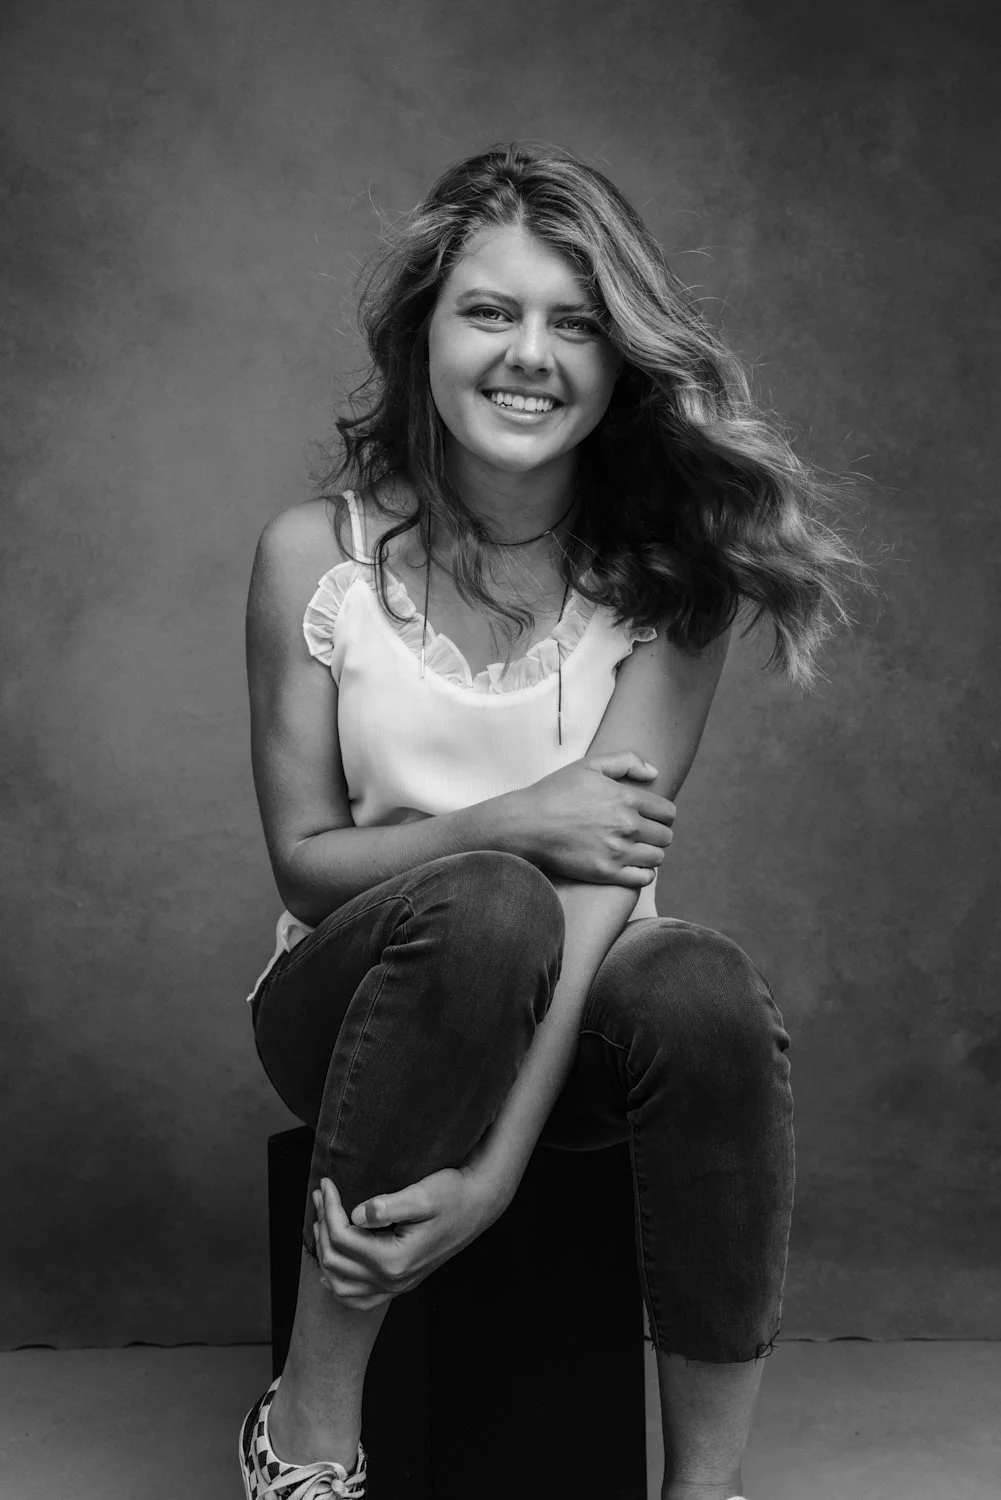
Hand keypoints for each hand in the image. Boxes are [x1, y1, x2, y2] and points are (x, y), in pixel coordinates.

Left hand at [312, 1163, 501, 1310]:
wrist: (479, 1205)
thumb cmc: (454, 1194)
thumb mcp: (423, 1194)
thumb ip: (387, 1206)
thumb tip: (356, 1215)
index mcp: (396, 1259)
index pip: (344, 1237)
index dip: (329, 1209)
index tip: (326, 1183)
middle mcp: (394, 1279)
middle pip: (336, 1261)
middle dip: (322, 1225)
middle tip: (321, 1195)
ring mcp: (397, 1285)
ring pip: (341, 1285)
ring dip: (325, 1253)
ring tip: (321, 1222)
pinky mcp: (400, 1283)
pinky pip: (359, 1299)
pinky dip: (339, 1284)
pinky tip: (332, 1266)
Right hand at [504, 750, 675, 886]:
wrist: (527, 824)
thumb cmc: (556, 792)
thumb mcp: (589, 765)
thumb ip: (627, 761)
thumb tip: (655, 773)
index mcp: (626, 798)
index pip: (668, 812)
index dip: (661, 815)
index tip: (649, 818)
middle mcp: (627, 825)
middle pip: (665, 836)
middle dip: (656, 834)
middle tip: (641, 834)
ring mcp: (617, 850)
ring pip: (658, 857)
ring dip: (650, 853)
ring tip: (635, 850)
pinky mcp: (606, 872)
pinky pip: (644, 878)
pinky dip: (642, 872)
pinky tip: (629, 865)